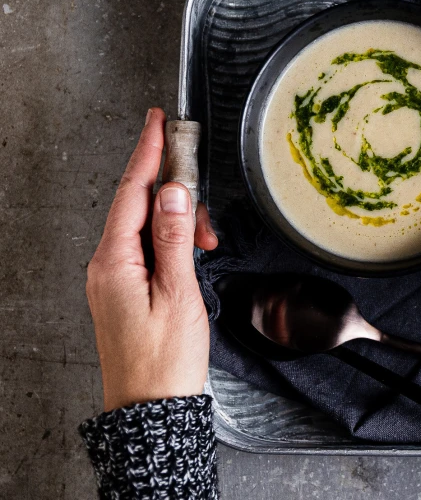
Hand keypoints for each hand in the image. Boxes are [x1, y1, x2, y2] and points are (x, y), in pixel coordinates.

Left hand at [86, 108, 218, 411]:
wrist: (152, 406)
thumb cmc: (165, 359)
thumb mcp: (178, 293)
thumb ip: (174, 239)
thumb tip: (174, 192)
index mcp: (113, 261)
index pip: (131, 192)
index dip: (148, 153)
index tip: (158, 121)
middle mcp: (106, 265)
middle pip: (139, 205)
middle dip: (174, 192)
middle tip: (201, 190)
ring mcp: (113, 278)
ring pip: (146, 227)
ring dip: (178, 222)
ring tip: (205, 242)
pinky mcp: (125, 289)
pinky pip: (146, 248)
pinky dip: (172, 242)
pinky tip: (192, 252)